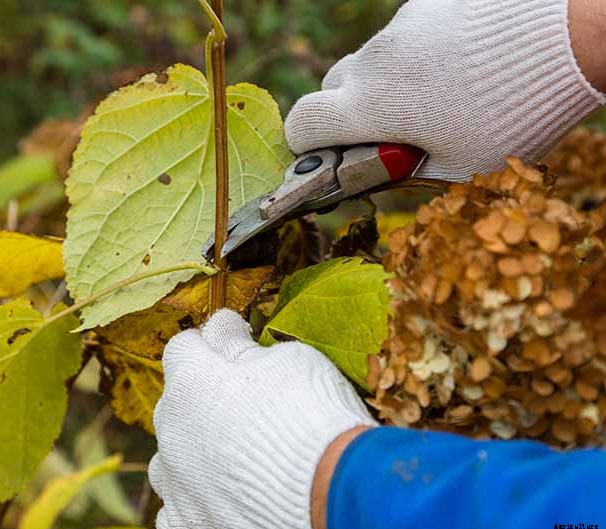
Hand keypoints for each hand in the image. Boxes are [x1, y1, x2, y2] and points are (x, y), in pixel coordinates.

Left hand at [150, 310, 377, 528]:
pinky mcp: (187, 524)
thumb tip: (222, 326)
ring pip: (173, 457)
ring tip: (237, 457)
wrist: (332, 494)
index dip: (211, 344)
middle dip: (204, 398)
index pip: (183, 348)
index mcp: (190, 382)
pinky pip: (179, 505)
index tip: (234, 342)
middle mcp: (171, 432)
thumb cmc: (314, 416)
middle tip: (247, 406)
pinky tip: (227, 494)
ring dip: (196, 451)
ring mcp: (176, 483)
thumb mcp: (287, 359)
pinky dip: (198, 497)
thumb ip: (241, 345)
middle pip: (176, 403)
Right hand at [284, 0, 604, 182]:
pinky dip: (413, 57)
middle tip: (388, 133)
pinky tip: (455, 67)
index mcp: (371, 107)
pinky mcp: (424, 5)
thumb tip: (369, 169)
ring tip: (437, 98)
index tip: (327, 155)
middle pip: (332, 89)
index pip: (302, 123)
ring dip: (384, 85)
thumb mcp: (455, 168)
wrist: (567, 41)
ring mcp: (398, 27)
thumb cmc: (512, 118)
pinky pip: (401, 37)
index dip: (305, 145)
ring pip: (369, 63)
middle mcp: (373, 61)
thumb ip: (401, 170)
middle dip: (346, 114)